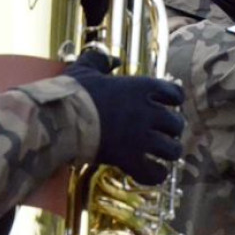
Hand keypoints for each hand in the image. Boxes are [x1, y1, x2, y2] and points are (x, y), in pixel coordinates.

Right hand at [65, 51, 185, 184]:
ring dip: (168, 153)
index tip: (166, 106)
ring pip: (172, 150)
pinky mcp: (130, 159)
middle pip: (177, 124)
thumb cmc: (70, 93)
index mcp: (142, 88)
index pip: (176, 94)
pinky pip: (155, 173)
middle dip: (172, 131)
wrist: (57, 119)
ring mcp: (141, 137)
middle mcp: (148, 112)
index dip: (174, 101)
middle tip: (161, 134)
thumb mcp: (85, 70)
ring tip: (158, 155)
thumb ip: (101, 60)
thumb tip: (114, 59)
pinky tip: (148, 172)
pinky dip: (155, 175)